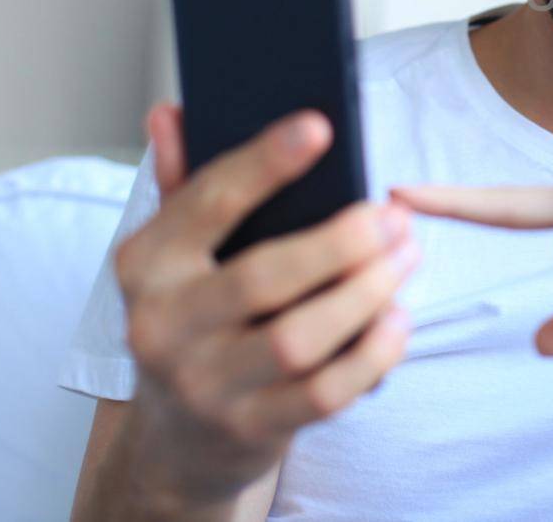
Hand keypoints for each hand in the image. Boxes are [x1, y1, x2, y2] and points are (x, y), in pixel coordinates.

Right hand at [115, 103, 418, 503]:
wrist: (178, 439)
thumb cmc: (196, 317)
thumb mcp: (176, 255)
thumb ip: (184, 184)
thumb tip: (172, 112)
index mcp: (145, 265)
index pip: (206, 203)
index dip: (264, 163)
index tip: (320, 126)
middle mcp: (162, 326)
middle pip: (263, 278)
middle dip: (341, 242)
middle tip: (395, 216)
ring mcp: (204, 385)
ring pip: (298, 340)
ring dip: (366, 294)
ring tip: (407, 256)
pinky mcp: (249, 429)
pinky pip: (324, 394)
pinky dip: (372, 354)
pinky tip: (399, 319)